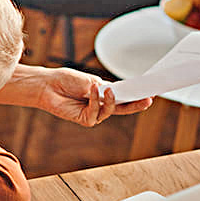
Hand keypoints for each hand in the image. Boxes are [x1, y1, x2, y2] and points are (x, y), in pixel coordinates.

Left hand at [37, 67, 152, 126]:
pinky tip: (92, 90)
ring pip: (110, 111)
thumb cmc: (67, 81)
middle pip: (124, 107)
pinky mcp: (85, 120)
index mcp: (106, 94)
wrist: (48, 85)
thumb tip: (111, 94)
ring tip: (108, 90)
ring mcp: (94, 114)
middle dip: (136, 104)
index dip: (138, 95)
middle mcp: (102, 105)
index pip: (126, 96)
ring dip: (110, 100)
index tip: (151, 91)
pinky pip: (95, 112)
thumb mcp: (89, 81)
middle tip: (148, 99)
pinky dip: (94, 100)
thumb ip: (101, 89)